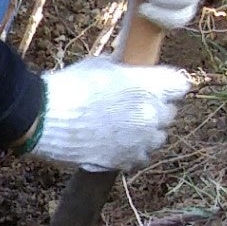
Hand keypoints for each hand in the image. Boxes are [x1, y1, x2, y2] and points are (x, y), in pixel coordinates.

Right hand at [27, 54, 189, 172]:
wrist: (45, 119)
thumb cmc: (70, 86)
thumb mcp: (101, 65)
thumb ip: (124, 70)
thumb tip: (127, 69)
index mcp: (150, 85)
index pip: (181, 85)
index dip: (168, 85)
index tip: (158, 85)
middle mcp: (152, 114)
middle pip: (170, 112)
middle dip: (156, 108)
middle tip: (133, 106)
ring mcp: (141, 140)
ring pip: (158, 137)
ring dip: (146, 132)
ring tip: (125, 128)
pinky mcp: (126, 160)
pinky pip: (141, 158)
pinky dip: (133, 152)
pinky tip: (118, 145)